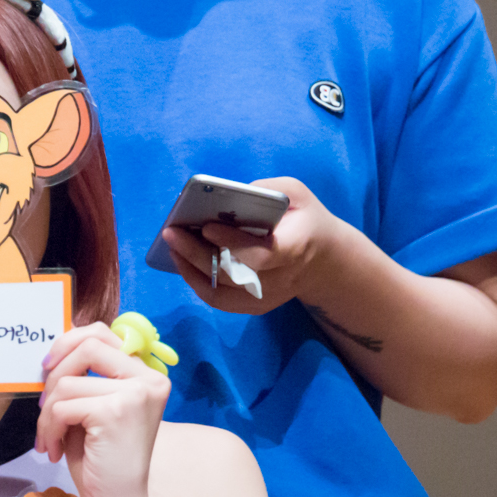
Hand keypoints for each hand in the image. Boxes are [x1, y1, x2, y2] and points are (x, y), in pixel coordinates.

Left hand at [35, 323, 170, 496]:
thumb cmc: (103, 461)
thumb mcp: (94, 408)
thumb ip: (85, 377)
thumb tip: (55, 352)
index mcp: (147, 374)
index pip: (104, 333)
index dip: (69, 343)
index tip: (49, 366)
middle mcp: (149, 379)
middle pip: (88, 346)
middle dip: (55, 373)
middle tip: (42, 405)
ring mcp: (136, 393)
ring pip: (68, 381)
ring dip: (46, 413)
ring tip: (49, 439)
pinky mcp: (116, 411)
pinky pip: (63, 407)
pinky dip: (48, 429)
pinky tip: (54, 450)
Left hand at [161, 177, 345, 315]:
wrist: (324, 260)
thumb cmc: (304, 219)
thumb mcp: (297, 194)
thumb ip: (267, 190)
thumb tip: (228, 196)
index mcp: (296, 247)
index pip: (263, 254)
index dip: (233, 244)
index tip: (206, 226)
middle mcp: (282, 278)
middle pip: (234, 274)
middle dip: (198, 254)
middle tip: (172, 233)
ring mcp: (268, 297)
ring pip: (222, 293)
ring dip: (191, 271)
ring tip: (172, 246)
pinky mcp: (256, 306)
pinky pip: (220, 301)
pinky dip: (197, 283)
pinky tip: (182, 262)